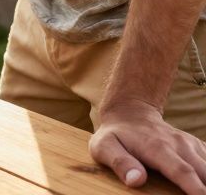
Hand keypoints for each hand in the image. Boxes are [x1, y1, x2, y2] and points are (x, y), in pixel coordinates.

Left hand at [90, 99, 205, 192]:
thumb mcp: (104, 146)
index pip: (182, 171)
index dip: (196, 189)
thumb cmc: (115, 135)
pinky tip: (205, 182)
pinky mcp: (197, 147)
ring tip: (203, 191)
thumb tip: (136, 181)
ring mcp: (190, 145)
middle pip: (203, 172)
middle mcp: (179, 145)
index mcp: (157, 148)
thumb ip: (119, 163)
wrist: (130, 113)